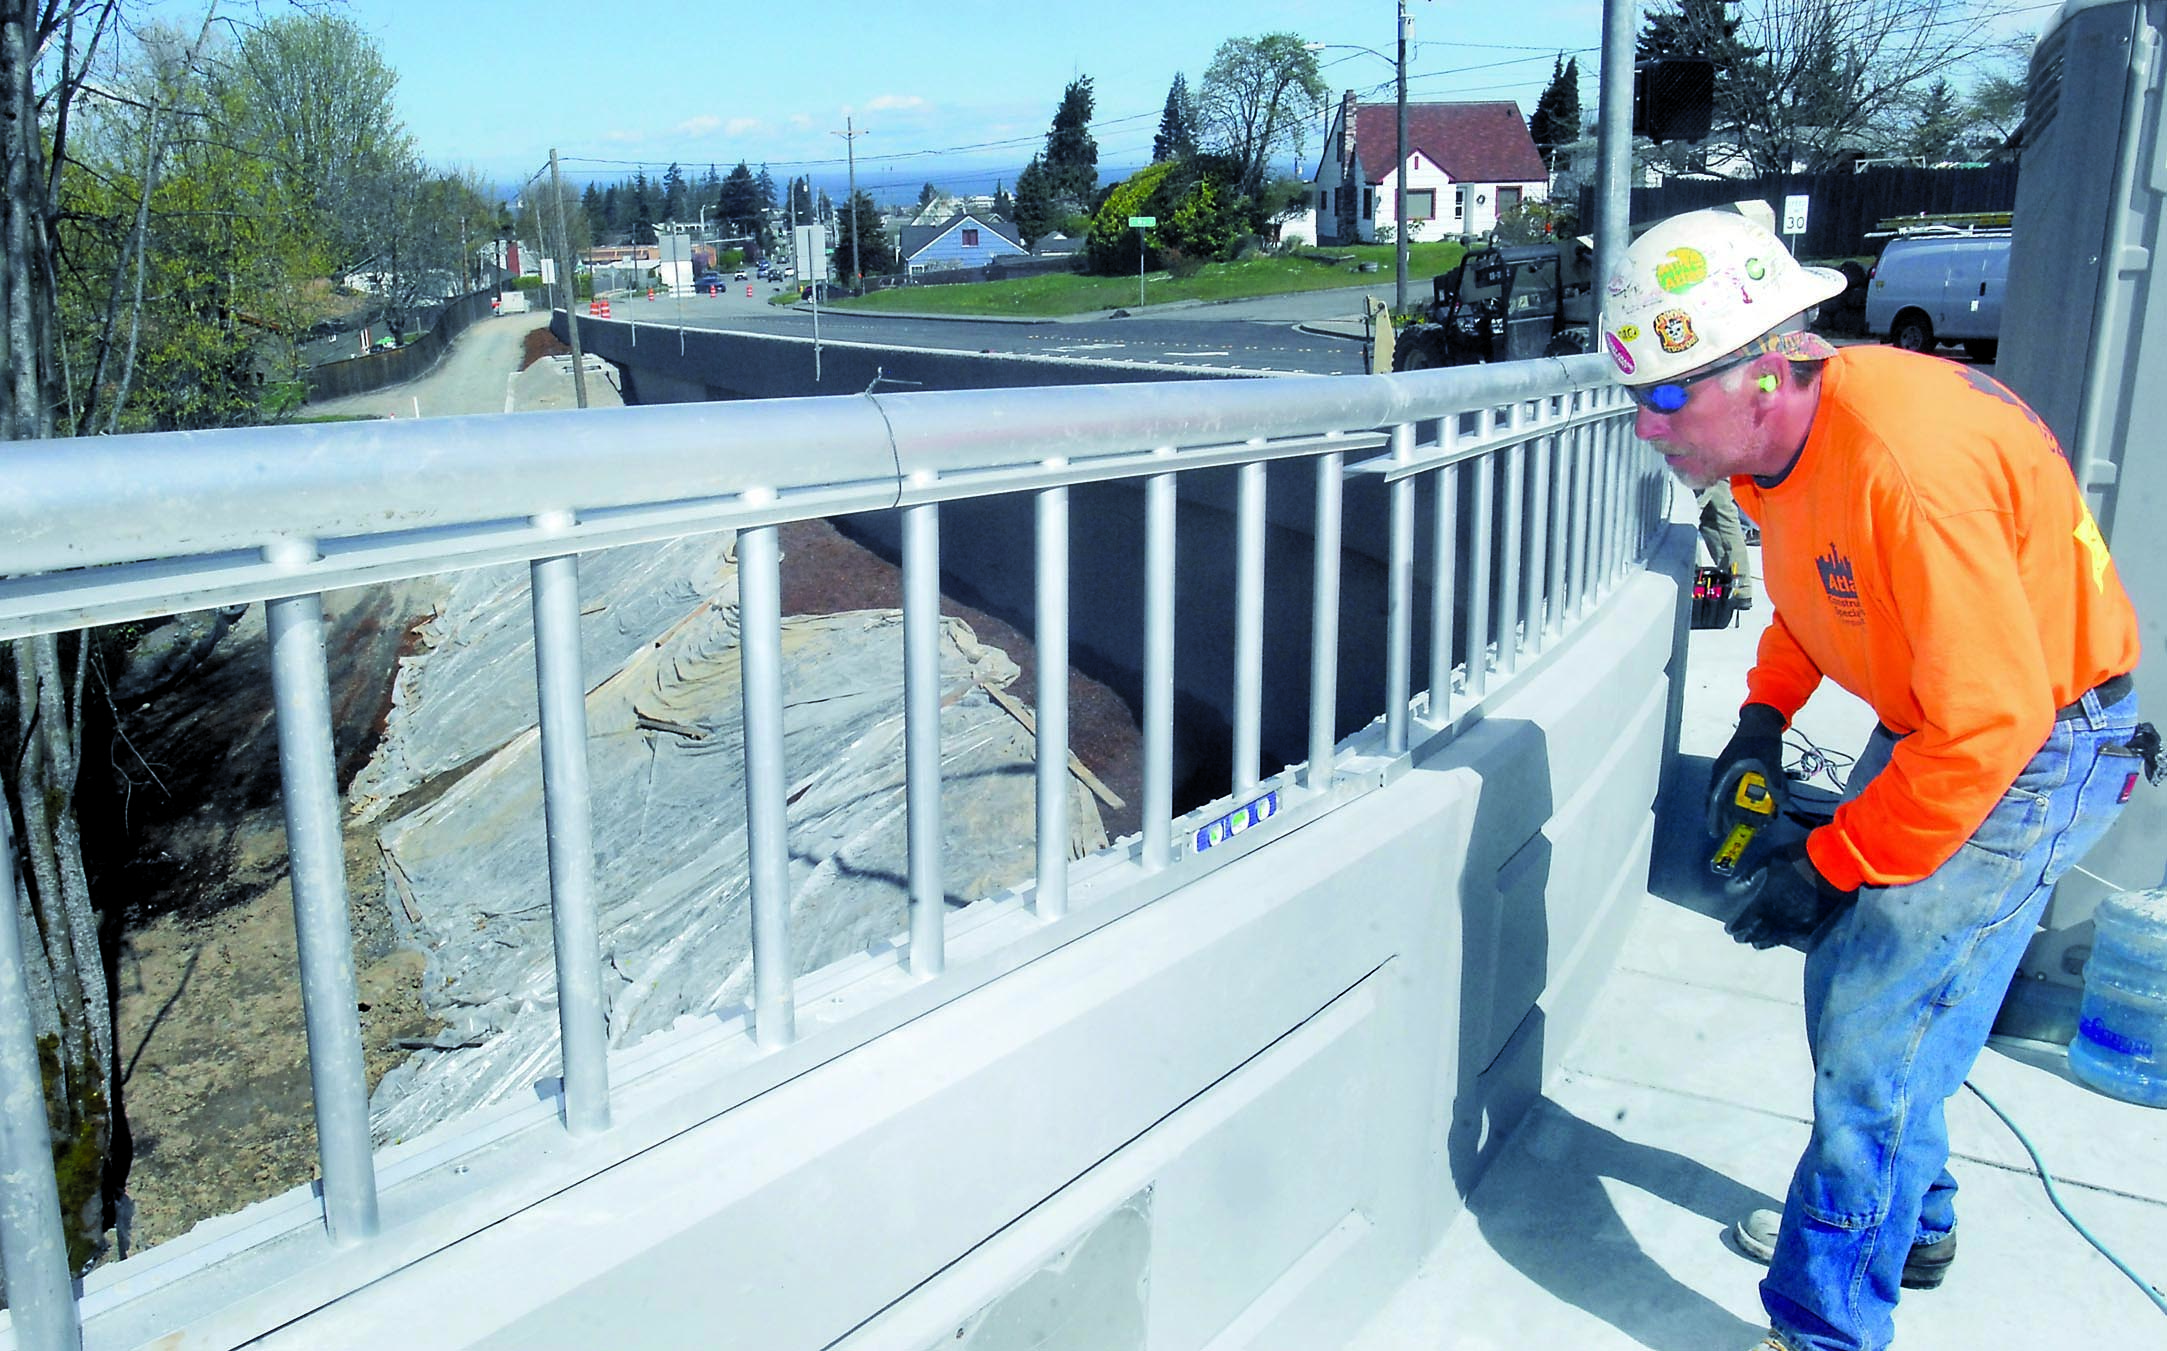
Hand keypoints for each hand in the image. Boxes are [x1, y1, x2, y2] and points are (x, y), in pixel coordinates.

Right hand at [1707, 703, 1789, 837]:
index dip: (1714, 817)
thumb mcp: (1770, 762)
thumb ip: (1775, 783)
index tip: (1716, 832)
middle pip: (1718, 800)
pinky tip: (1750, 805)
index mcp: (1725, 771)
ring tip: (1742, 822)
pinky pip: (1733, 788)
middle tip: (1730, 831)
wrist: (1762, 719)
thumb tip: (1782, 803)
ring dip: (1732, 809)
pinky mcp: (1736, 768)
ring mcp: (1728, 770)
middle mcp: (1722, 773)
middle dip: (1723, 817)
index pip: (1715, 799)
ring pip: (1725, 795)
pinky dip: (1739, 799)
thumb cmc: (1762, 740)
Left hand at [1725, 840, 1855, 949]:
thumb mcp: (1768, 859)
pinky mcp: (1812, 926)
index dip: (1735, 926)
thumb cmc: (1797, 858)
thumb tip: (1734, 887)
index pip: (1744, 920)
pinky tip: (1781, 940)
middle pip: (1757, 933)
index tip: (1729, 929)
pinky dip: (1785, 940)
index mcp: (1764, 901)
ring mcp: (1795, 924)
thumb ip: (1749, 873)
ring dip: (1763, 941)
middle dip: (1746, 936)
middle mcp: (1777, 917)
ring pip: (1775, 940)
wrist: (1832, 865)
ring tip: (1757, 942)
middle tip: (1740, 937)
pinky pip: (1795, 939)